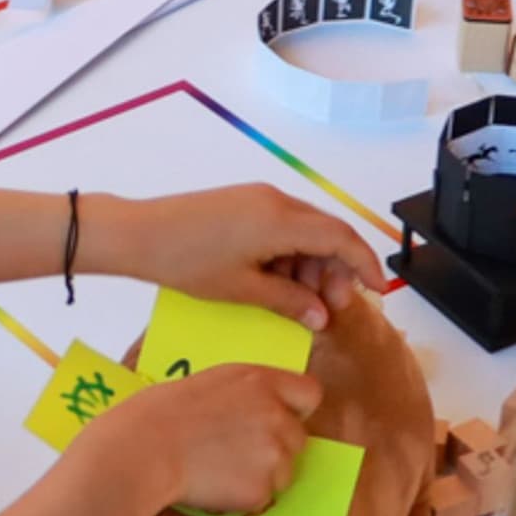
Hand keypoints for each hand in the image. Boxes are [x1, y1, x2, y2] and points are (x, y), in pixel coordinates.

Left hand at [94, 186, 377, 329]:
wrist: (138, 235)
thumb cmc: (187, 262)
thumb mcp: (242, 289)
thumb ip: (288, 301)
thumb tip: (321, 316)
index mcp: (281, 220)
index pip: (341, 237)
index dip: (365, 264)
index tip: (377, 290)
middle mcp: (276, 201)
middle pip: (326, 233)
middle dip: (336, 271)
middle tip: (331, 308)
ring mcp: (259, 199)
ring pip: (305, 232)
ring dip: (311, 266)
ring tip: (301, 302)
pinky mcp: (244, 203)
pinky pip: (282, 227)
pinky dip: (290, 255)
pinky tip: (279, 283)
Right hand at [101, 361, 319, 513]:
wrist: (144, 448)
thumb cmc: (162, 412)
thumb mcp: (213, 382)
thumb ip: (248, 393)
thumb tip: (262, 409)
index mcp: (263, 381)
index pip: (310, 393)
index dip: (296, 409)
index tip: (280, 418)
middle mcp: (277, 415)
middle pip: (299, 438)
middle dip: (275, 447)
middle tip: (236, 451)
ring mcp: (273, 454)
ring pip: (284, 472)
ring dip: (261, 475)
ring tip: (219, 469)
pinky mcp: (261, 489)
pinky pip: (263, 497)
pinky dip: (243, 497)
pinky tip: (213, 485)